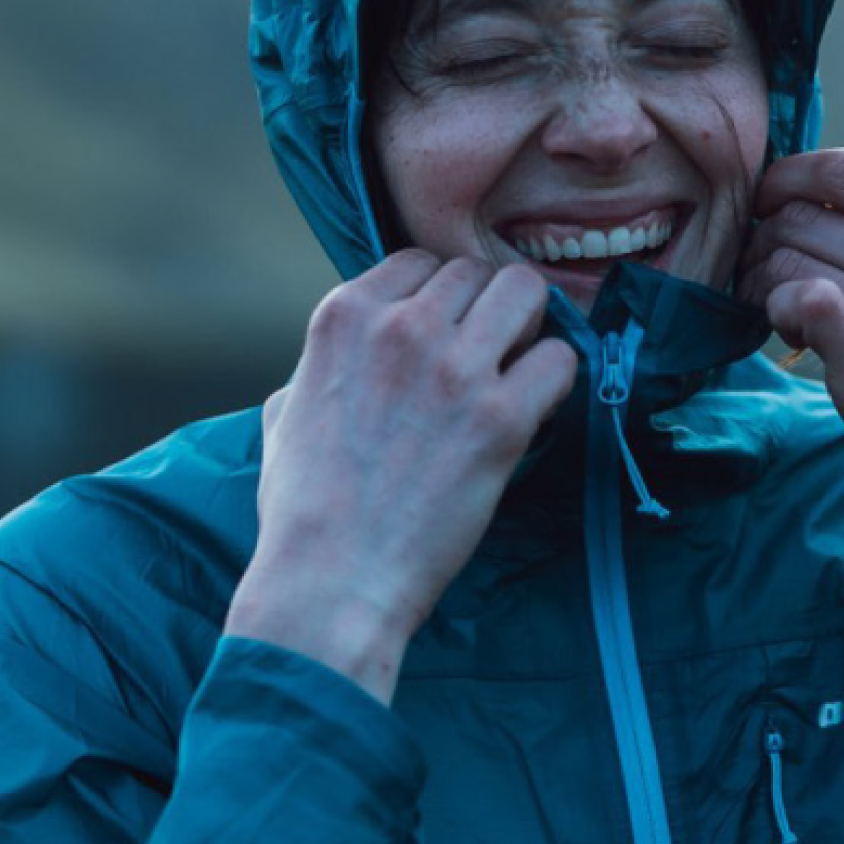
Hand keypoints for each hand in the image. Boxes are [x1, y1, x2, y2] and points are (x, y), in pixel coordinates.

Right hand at [226, 251, 576, 700]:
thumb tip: (337, 364)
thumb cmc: (301, 511)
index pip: (417, 262)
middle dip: (485, 310)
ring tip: (517, 371)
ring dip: (528, 327)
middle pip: (474, 273)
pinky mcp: (501, 417)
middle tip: (487, 358)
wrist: (330, 580)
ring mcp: (453, 368)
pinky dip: (555, 380)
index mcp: (343, 317)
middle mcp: (400, 327)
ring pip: (526, 292)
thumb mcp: (284, 413)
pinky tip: (534, 411)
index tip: (443, 336)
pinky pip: (560, 359)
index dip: (437, 299)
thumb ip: (317, 368)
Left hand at [737, 149, 843, 639]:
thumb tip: (822, 220)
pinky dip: (778, 313)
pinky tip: (789, 339)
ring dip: (763, 287)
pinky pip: (805, 303)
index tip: (764, 208)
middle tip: (759, 283)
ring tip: (780, 320)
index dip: (786, 179)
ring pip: (787, 261)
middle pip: (802, 217)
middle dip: (762, 244)